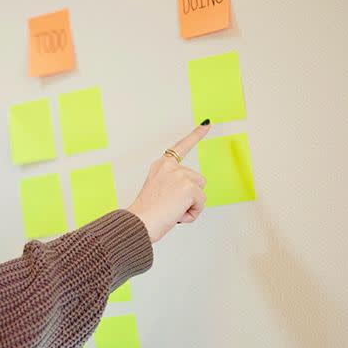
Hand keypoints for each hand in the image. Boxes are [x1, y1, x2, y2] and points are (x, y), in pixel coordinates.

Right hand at [127, 123, 209, 242]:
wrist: (140, 223)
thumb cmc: (146, 214)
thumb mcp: (158, 192)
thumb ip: (173, 186)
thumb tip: (190, 194)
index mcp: (161, 166)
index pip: (181, 147)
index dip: (196, 135)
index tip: (207, 124)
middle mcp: (170, 167)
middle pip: (197, 180)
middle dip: (189, 195)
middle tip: (169, 206)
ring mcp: (180, 175)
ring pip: (200, 191)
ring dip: (191, 204)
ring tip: (172, 211)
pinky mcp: (189, 187)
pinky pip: (201, 203)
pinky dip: (192, 213)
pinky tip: (176, 215)